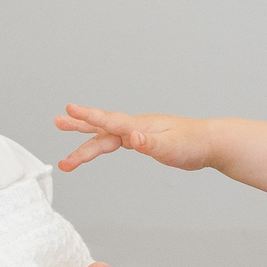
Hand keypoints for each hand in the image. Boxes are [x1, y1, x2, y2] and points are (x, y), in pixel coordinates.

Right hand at [55, 105, 211, 173]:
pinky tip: (94, 148)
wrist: (209, 142)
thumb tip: (132, 139)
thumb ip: (150, 143)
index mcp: (139, 126)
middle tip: (57, 121)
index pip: (109, 121)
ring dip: (86, 144)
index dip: (88, 116)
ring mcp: (138, 132)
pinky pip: (115, 141)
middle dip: (79, 126)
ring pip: (106, 137)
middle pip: (102, 127)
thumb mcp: (171, 147)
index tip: (68, 110)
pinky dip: (101, 145)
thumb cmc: (193, 144)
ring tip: (67, 156)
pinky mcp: (143, 140)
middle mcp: (136, 127)